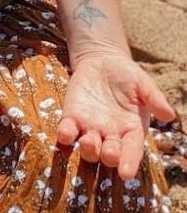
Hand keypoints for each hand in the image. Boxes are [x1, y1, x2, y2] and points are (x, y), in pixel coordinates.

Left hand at [58, 51, 175, 179]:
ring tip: (89, 141)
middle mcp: (111, 135)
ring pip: (88, 149)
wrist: (102, 61)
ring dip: (88, 149)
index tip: (126, 173)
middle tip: (110, 152)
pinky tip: (65, 133)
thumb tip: (170, 115)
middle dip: (109, 156)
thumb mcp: (142, 83)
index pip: (132, 151)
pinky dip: (66, 135)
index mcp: (132, 130)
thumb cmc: (127, 75)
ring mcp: (90, 128)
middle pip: (109, 154)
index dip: (130, 162)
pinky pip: (67, 131)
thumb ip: (154, 98)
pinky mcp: (72, 116)